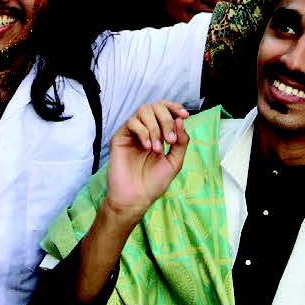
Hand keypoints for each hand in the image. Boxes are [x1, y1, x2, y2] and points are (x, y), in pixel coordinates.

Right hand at [104, 101, 188, 221]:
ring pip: (143, 110)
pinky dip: (143, 132)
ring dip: (155, 127)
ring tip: (157, 148)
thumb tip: (181, 119)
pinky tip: (147, 147)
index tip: (184, 115)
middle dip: (166, 119)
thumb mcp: (175, 162)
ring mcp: (132, 133)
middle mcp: (146, 129)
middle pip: (155, 106)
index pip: (165, 110)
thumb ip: (181, 141)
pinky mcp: (120, 137)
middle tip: (170, 140)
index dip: (174, 107)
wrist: (136, 198)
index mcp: (159, 133)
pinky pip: (131, 122)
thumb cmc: (154, 182)